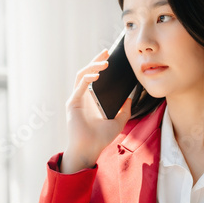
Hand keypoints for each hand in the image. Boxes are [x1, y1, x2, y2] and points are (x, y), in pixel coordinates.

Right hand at [60, 47, 134, 173]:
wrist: (89, 150)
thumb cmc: (100, 139)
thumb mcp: (118, 122)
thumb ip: (125, 110)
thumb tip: (130, 98)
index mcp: (90, 100)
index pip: (93, 77)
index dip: (99, 66)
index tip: (109, 57)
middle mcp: (82, 97)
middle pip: (86, 73)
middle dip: (96, 61)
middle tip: (106, 52)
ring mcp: (76, 99)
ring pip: (81, 76)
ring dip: (92, 67)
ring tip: (104, 63)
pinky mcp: (73, 104)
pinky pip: (79, 87)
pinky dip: (87, 79)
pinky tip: (96, 76)